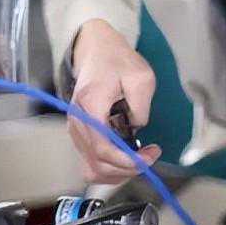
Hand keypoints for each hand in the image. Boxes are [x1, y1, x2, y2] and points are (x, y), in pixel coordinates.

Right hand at [67, 19, 161, 183]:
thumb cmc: (116, 61)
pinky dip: (109, 169)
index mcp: (91, 105)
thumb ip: (141, 106)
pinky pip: (90, 163)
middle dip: (128, 168)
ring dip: (118, 172)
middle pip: (98, 163)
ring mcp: (76, 129)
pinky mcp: (79, 134)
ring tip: (138, 159)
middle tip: (149, 157)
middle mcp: (78, 121)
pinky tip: (124, 159)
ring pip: (92, 169)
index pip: (103, 147)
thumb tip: (137, 129)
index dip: (127, 160)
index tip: (148, 157)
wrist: (96, 52)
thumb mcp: (140, 77)